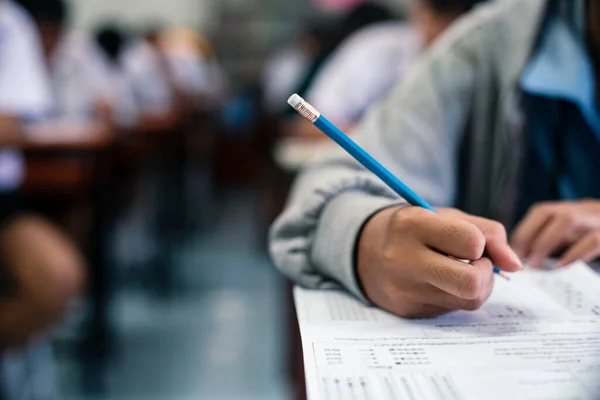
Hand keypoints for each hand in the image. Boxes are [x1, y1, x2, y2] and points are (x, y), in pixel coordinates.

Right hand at [357, 206, 521, 318]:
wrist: (364, 251)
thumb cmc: (414, 229)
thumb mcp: (445, 216)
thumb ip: (487, 232)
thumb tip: (515, 265)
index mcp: (412, 224)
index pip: (471, 241)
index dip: (480, 244)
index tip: (470, 242)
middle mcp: (403, 259)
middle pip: (472, 283)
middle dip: (486, 274)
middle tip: (476, 264)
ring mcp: (403, 289)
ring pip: (468, 301)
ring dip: (476, 287)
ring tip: (459, 271)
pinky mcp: (407, 311)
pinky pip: (451, 310)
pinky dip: (455, 296)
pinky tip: (439, 282)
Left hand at [511, 200, 599, 268]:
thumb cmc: (596, 239)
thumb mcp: (575, 238)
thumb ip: (554, 243)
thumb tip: (522, 257)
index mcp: (575, 209)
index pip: (541, 211)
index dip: (524, 231)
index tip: (512, 253)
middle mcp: (586, 209)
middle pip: (550, 213)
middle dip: (529, 236)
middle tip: (519, 260)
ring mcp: (599, 219)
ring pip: (569, 220)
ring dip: (546, 241)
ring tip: (535, 264)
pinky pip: (593, 239)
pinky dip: (575, 252)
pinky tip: (561, 267)